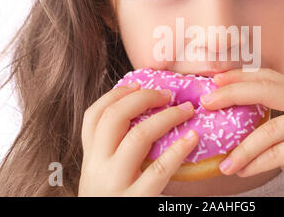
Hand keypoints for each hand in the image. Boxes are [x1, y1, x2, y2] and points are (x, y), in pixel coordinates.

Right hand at [79, 83, 198, 195]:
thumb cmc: (112, 198)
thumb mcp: (103, 172)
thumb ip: (114, 149)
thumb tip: (144, 113)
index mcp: (89, 157)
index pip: (93, 116)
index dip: (116, 94)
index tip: (139, 84)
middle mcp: (96, 167)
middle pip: (113, 118)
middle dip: (143, 97)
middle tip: (168, 94)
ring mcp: (114, 184)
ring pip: (137, 137)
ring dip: (166, 117)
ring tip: (186, 110)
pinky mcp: (135, 200)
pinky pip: (159, 169)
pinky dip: (178, 149)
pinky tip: (193, 138)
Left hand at [200, 68, 283, 196]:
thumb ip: (272, 125)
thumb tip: (231, 122)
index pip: (272, 77)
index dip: (242, 75)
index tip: (216, 79)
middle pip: (267, 90)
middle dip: (233, 94)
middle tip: (207, 103)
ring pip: (269, 130)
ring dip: (241, 149)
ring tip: (224, 164)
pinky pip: (278, 153)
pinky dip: (255, 163)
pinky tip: (242, 171)